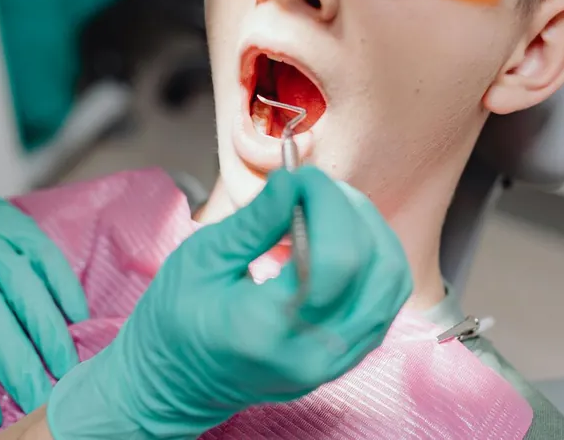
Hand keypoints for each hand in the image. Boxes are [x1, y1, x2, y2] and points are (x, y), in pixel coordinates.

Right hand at [46, 167, 412, 438]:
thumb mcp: (201, 260)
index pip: (336, 258)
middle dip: (350, 210)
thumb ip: (256, 222)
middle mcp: (311, 354)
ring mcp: (333, 364)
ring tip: (326, 209)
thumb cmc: (173, 322)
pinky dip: (371, 259)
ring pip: (390, 283)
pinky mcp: (344, 360)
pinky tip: (335, 239)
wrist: (173, 384)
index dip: (328, 203)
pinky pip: (383, 301)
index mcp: (266, 330)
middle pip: (373, 268)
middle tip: (312, 188)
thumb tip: (294, 181)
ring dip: (369, 231)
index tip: (300, 178)